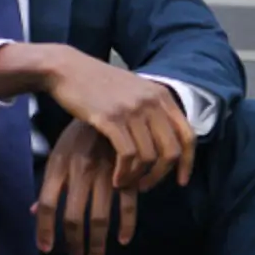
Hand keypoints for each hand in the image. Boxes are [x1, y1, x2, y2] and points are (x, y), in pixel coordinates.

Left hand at [33, 121, 136, 254]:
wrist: (108, 102)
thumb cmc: (80, 134)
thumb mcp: (59, 152)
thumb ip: (49, 183)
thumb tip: (32, 212)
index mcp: (59, 165)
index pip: (45, 204)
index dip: (44, 230)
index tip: (46, 249)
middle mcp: (79, 171)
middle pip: (72, 216)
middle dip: (74, 242)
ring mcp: (104, 172)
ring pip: (99, 216)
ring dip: (97, 242)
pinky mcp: (127, 172)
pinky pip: (128, 205)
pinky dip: (126, 226)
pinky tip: (122, 240)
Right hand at [41, 48, 194, 190]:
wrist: (67, 69)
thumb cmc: (96, 82)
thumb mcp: (133, 89)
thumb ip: (151, 109)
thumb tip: (164, 139)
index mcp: (161, 95)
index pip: (188, 135)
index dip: (187, 163)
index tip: (180, 181)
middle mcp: (151, 102)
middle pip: (171, 151)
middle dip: (160, 175)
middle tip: (146, 186)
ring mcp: (132, 109)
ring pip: (149, 157)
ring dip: (138, 177)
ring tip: (126, 183)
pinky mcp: (111, 118)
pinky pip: (128, 155)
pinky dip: (124, 172)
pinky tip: (116, 179)